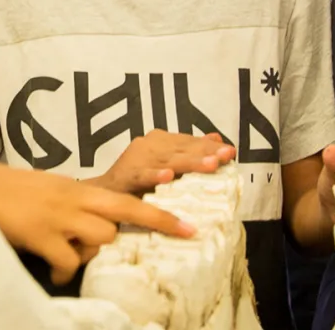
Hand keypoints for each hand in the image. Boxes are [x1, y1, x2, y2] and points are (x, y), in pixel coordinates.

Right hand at [0, 160, 193, 284]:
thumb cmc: (12, 193)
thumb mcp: (52, 193)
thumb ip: (78, 207)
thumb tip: (99, 228)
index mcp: (78, 189)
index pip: (129, 199)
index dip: (161, 213)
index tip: (190, 226)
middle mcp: (75, 199)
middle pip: (126, 213)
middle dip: (157, 223)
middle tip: (186, 233)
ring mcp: (59, 217)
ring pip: (102, 237)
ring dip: (92, 252)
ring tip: (70, 256)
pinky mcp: (40, 234)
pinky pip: (67, 261)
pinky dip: (63, 271)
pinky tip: (52, 271)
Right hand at [95, 130, 235, 193]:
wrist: (103, 194)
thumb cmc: (138, 181)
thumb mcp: (168, 165)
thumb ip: (189, 152)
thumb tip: (217, 139)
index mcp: (162, 141)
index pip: (191, 142)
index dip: (211, 146)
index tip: (231, 151)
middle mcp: (150, 145)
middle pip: (183, 148)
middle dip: (206, 152)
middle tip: (226, 156)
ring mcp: (137, 158)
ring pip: (168, 160)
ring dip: (190, 162)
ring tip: (210, 165)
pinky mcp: (125, 175)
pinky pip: (143, 175)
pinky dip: (155, 175)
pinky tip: (168, 177)